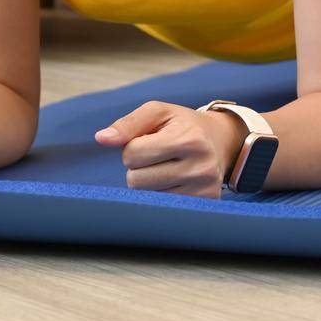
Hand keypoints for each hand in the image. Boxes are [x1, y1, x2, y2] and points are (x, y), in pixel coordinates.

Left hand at [93, 100, 244, 198]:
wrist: (219, 141)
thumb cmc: (181, 125)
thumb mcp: (158, 113)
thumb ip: (128, 124)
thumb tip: (101, 138)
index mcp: (189, 140)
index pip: (133, 153)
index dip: (132, 146)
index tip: (149, 141)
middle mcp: (201, 168)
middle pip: (136, 180)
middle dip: (138, 167)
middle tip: (158, 156)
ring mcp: (204, 191)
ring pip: (146, 197)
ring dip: (148, 182)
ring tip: (167, 167)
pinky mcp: (203, 205)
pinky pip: (160, 208)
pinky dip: (160, 194)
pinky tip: (174, 181)